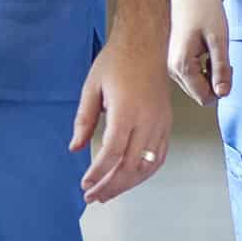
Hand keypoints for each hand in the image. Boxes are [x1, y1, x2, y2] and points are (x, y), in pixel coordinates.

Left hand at [70, 31, 172, 205]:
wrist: (145, 43)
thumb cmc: (117, 61)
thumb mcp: (92, 87)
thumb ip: (83, 120)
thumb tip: (75, 148)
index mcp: (126, 111)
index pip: (112, 152)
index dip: (98, 173)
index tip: (85, 185)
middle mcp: (147, 120)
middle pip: (130, 165)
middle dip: (110, 185)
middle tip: (93, 197)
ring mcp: (160, 123)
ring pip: (147, 165)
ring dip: (127, 184)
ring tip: (108, 194)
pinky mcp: (166, 124)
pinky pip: (159, 156)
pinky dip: (145, 173)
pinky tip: (131, 179)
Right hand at [167, 0, 230, 106]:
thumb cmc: (203, 8)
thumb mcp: (219, 40)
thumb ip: (221, 69)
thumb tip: (223, 94)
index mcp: (182, 65)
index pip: (205, 98)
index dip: (222, 88)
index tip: (229, 67)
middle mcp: (171, 68)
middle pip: (199, 93)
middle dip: (215, 81)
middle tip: (224, 57)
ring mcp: (170, 63)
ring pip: (195, 84)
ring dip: (209, 74)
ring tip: (214, 50)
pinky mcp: (172, 57)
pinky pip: (189, 74)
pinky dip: (201, 67)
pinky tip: (205, 49)